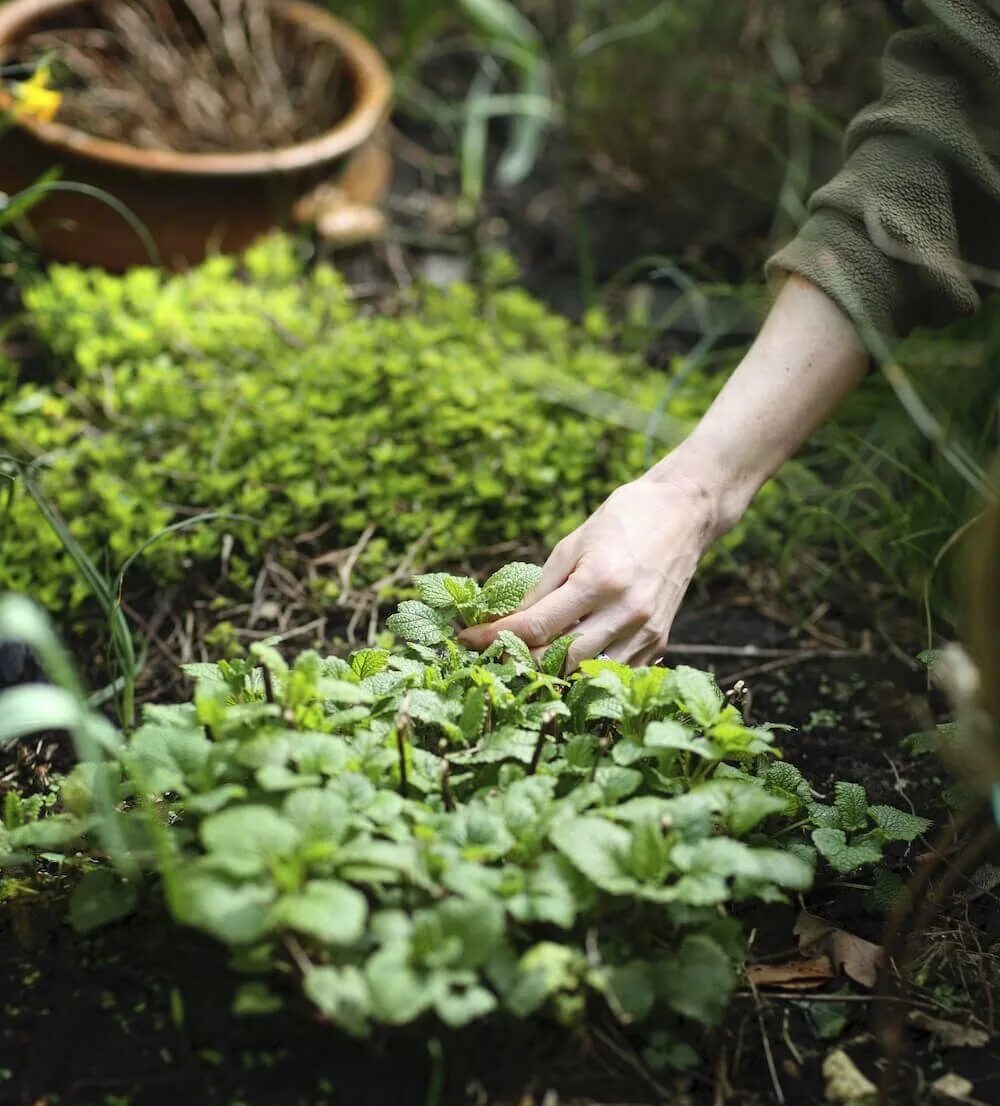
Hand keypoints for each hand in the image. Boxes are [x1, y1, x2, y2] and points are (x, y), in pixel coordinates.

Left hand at [459, 469, 722, 669]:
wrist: (685, 515)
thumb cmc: (623, 520)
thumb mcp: (573, 544)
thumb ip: (540, 588)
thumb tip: (504, 621)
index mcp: (600, 581)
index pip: (536, 625)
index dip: (495, 637)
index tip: (466, 640)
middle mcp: (625, 612)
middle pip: (559, 658)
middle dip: (518, 661)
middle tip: (489, 657)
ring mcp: (645, 631)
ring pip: (586, 672)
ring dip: (550, 673)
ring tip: (520, 664)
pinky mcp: (658, 641)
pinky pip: (614, 670)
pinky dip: (584, 671)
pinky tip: (562, 662)